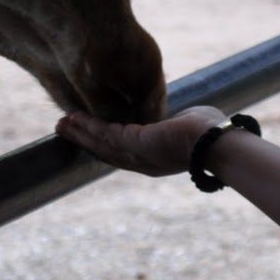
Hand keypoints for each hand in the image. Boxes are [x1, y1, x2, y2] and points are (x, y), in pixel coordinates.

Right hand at [55, 105, 226, 176]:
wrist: (218, 142)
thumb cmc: (211, 132)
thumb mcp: (183, 124)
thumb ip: (170, 121)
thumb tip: (171, 117)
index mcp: (153, 159)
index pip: (121, 151)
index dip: (102, 142)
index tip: (86, 131)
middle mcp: (142, 162)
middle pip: (104, 151)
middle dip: (83, 139)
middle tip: (62, 128)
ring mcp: (138, 156)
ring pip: (102, 144)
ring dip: (81, 132)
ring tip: (61, 123)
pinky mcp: (137, 145)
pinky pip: (107, 134)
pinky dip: (90, 126)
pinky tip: (75, 118)